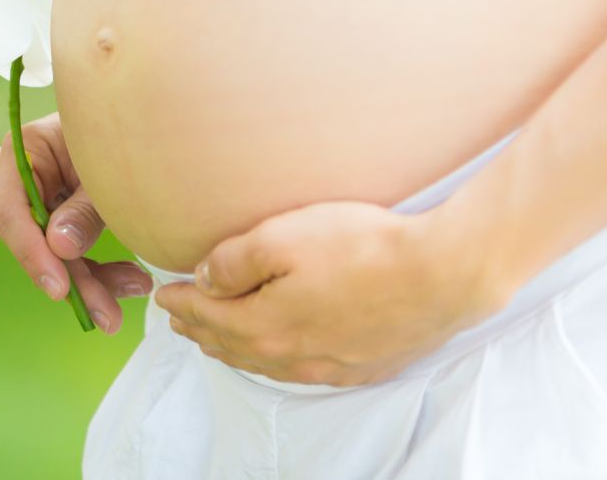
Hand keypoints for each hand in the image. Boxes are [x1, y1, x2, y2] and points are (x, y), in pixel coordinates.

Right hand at [0, 111, 152, 333]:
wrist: (140, 115)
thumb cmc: (121, 130)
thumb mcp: (104, 171)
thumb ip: (83, 209)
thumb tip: (59, 246)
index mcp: (23, 149)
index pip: (11, 212)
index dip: (32, 254)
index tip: (61, 289)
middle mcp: (20, 176)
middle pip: (33, 240)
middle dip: (74, 279)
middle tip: (107, 315)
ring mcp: (38, 197)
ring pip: (55, 253)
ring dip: (93, 280)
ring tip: (135, 289)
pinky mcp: (58, 214)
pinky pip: (71, 251)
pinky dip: (101, 269)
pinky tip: (133, 280)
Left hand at [154, 200, 507, 385]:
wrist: (443, 274)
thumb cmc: (363, 247)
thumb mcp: (282, 236)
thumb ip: (234, 261)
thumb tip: (204, 279)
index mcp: (266, 325)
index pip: (208, 315)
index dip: (181, 303)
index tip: (163, 294)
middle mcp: (293, 355)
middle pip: (232, 345)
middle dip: (200, 330)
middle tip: (179, 319)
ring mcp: (329, 365)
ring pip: (265, 363)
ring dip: (233, 349)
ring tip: (215, 337)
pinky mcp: (362, 365)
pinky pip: (301, 370)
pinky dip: (275, 361)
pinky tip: (278, 353)